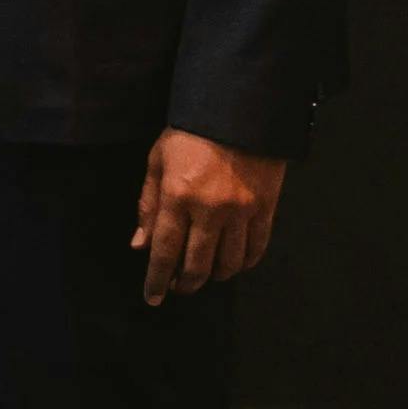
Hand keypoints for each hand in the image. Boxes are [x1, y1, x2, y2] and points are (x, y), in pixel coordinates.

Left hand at [133, 128, 287, 302]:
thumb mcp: (157, 162)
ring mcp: (242, 211)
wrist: (240, 110)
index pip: (165, 251)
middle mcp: (211, 210)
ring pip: (230, 262)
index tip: (152, 297)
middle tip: (178, 289)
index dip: (157, 279)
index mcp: (178, 197)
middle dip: (186, 283)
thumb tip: (140, 245)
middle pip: (198, 264)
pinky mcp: (267, 207)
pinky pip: (257, 247)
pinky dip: (245, 262)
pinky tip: (235, 265)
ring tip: (204, 277)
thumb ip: (148, 206)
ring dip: (215, 276)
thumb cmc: (190, 134)